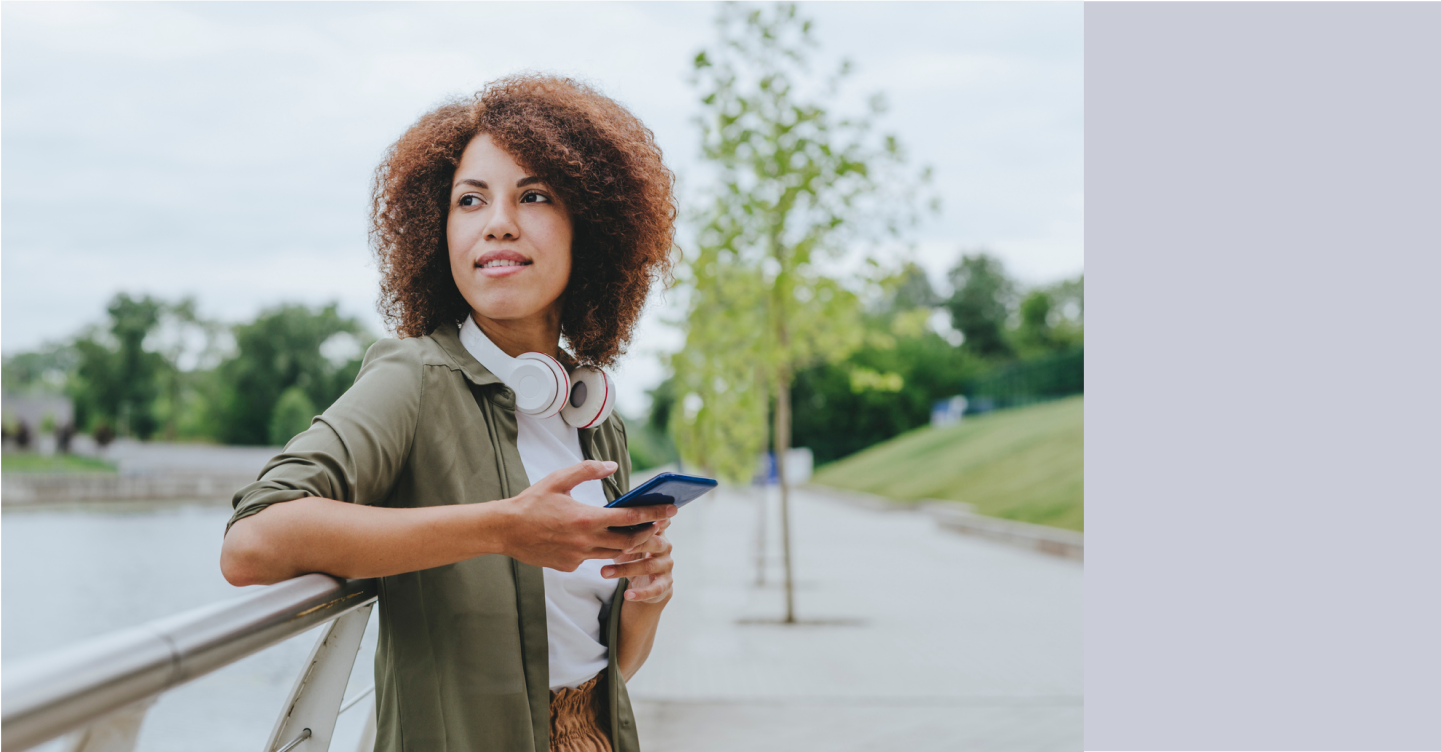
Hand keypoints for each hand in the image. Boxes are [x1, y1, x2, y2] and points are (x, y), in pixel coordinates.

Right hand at [496, 460, 676, 571]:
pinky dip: (603, 552)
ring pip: (614, 555)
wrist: (504, 530)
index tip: (671, 510)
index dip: (654, 514)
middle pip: (630, 542)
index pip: (630, 518)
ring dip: (630, 546)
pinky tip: (605, 542)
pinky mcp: (569, 566)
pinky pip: (593, 560)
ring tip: (641, 535)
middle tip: (661, 525)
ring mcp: (578, 557)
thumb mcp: (558, 479)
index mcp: (587, 518)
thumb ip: (588, 470)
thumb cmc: (531, 502)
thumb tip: (613, 466)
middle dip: (649, 533)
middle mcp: (586, 541)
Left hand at [601, 517, 673, 603]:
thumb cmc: (635, 555)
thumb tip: (603, 515)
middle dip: (636, 544)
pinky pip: (654, 589)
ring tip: (604, 572)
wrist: (649, 582)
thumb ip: (624, 529)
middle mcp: (665, 547)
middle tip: (617, 546)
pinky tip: (627, 595)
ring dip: (625, 569)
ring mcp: (666, 565)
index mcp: (657, 532)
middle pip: (653, 543)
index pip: (656, 523)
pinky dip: (640, 593)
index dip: (649, 521)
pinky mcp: (665, 583)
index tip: (635, 518)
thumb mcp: (630, 541)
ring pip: (648, 566)